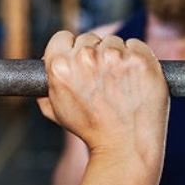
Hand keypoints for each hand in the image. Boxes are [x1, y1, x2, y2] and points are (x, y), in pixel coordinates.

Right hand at [37, 31, 168, 164]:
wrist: (125, 146)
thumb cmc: (92, 131)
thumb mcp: (57, 110)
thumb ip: (46, 87)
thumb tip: (45, 68)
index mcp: (60, 66)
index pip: (63, 37)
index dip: (71, 49)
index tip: (81, 61)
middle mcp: (86, 57)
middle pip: (90, 39)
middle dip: (96, 54)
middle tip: (104, 79)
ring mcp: (115, 56)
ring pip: (114, 41)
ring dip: (117, 56)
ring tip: (121, 84)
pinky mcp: (140, 58)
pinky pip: (137, 45)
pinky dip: (137, 58)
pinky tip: (136, 79)